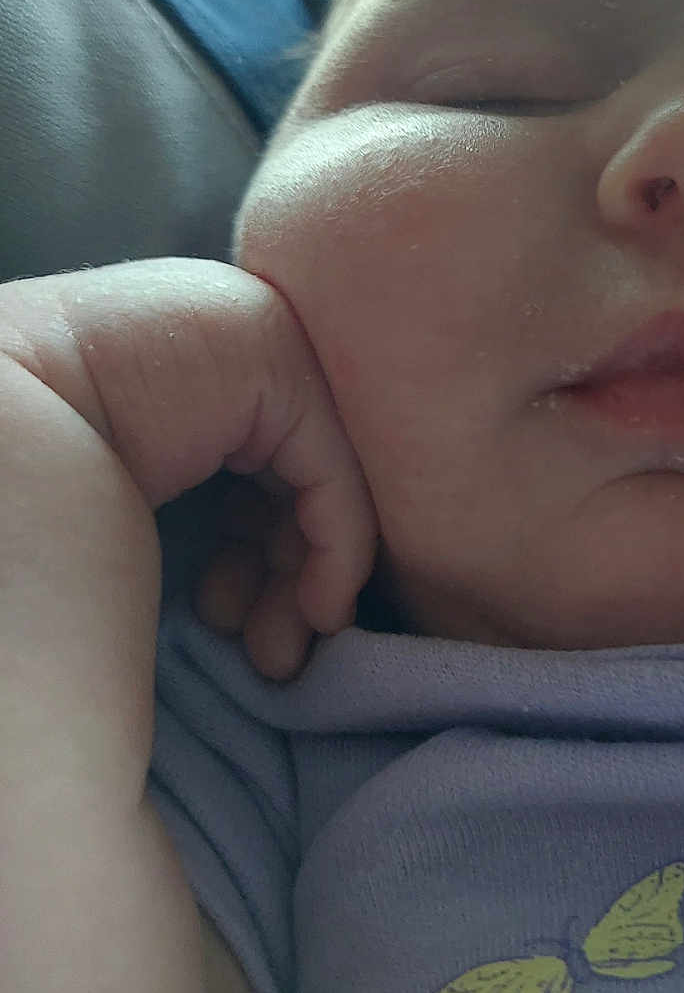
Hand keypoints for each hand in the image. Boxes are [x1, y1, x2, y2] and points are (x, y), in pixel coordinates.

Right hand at [0, 257, 377, 680]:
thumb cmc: (37, 498)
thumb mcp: (129, 506)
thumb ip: (202, 517)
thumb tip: (288, 600)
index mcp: (179, 370)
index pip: (263, 468)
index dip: (266, 562)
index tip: (249, 637)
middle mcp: (216, 340)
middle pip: (294, 474)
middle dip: (288, 579)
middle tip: (275, 658)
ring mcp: (243, 334)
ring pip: (322, 475)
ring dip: (307, 578)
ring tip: (275, 652)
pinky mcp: (265, 355)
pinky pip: (331, 465)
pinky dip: (338, 550)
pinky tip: (315, 612)